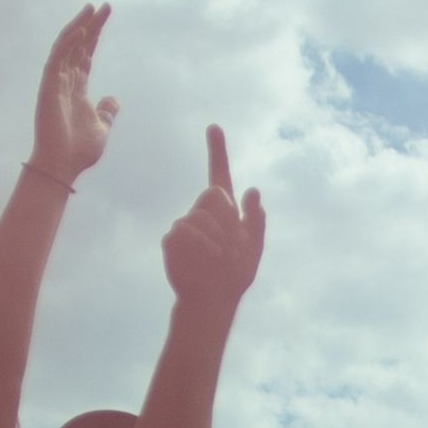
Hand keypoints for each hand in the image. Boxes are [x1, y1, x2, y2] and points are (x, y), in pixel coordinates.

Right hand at [30, 3, 118, 184]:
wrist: (63, 166)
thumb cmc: (79, 150)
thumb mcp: (101, 127)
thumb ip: (106, 111)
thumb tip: (113, 99)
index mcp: (77, 88)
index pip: (86, 53)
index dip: (95, 34)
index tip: (105, 14)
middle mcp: (65, 81)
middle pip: (78, 45)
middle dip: (91, 24)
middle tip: (103, 6)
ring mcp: (55, 82)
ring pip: (67, 46)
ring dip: (80, 26)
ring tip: (92, 8)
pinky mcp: (49, 86)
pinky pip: (57, 58)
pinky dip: (68, 42)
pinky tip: (82, 29)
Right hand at [160, 127, 266, 310]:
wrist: (212, 299)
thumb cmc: (234, 276)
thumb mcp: (254, 248)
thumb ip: (255, 220)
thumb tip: (253, 190)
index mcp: (225, 212)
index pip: (220, 176)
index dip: (218, 152)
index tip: (214, 127)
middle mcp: (203, 213)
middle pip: (214, 194)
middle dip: (226, 215)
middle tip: (233, 244)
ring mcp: (186, 225)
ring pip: (201, 214)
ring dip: (218, 236)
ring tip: (221, 257)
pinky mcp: (172, 239)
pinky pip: (186, 230)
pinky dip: (202, 243)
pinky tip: (207, 258)